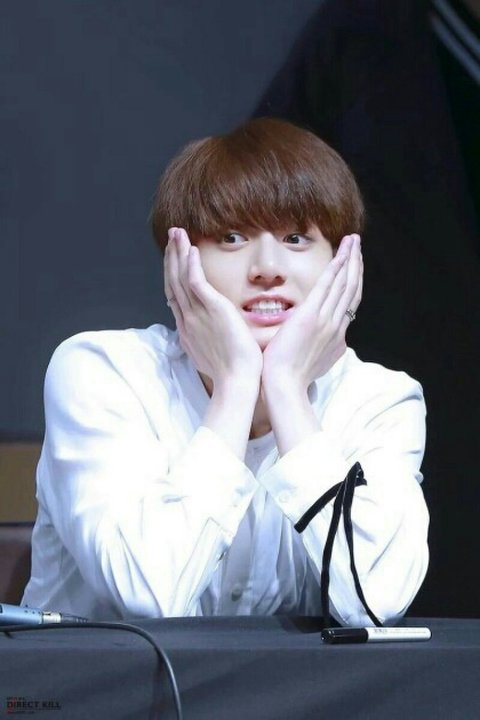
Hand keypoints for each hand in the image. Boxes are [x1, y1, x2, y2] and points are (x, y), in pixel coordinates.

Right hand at [164, 228, 262, 390]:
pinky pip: (196, 281)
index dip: (173, 275)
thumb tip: (210, 334)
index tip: (174, 260)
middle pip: (173, 282)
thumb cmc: (232, 372)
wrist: (237, 381)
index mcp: (188, 329)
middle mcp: (187, 319)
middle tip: (172, 237)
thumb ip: (209, 338)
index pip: (176, 296)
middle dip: (171, 258)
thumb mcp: (213, 353)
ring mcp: (196, 314)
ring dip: (178, 253)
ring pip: (181, 277)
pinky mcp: (211, 309)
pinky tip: (191, 248)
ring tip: (177, 233)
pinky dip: (190, 264)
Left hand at [262, 234, 362, 393]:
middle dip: (356, 265)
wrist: (284, 387)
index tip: (354, 268)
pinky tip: (340, 252)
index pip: (349, 305)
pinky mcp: (311, 316)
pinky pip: (328, 286)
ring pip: (344, 284)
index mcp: (337, 338)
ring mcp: (326, 321)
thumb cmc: (290, 379)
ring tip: (353, 241)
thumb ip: (317, 348)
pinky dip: (336, 267)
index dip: (353, 283)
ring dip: (350, 259)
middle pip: (352, 290)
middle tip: (357, 245)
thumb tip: (318, 342)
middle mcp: (337, 327)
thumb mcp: (312, 363)